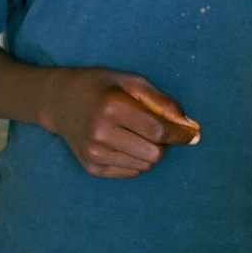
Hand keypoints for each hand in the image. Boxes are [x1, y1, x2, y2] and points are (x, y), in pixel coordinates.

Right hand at [41, 68, 199, 178]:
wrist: (58, 100)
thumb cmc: (98, 85)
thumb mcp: (128, 80)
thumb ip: (160, 100)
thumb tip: (189, 125)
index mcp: (111, 106)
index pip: (158, 131)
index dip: (180, 134)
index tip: (193, 134)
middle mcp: (101, 132)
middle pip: (154, 153)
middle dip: (163, 143)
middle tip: (156, 128)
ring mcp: (94, 153)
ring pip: (144, 165)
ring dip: (149, 151)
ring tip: (135, 133)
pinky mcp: (91, 167)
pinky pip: (130, 172)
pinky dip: (135, 160)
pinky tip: (123, 142)